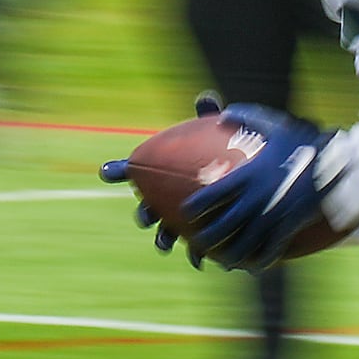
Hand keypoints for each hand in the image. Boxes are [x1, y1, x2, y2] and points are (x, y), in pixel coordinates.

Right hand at [100, 95, 221, 258]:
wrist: (253, 185)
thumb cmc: (229, 156)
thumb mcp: (220, 134)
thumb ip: (209, 117)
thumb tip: (206, 97)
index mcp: (164, 175)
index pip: (137, 172)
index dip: (118, 170)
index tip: (105, 171)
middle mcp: (167, 200)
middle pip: (147, 208)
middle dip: (143, 215)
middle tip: (144, 216)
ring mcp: (182, 220)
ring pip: (166, 233)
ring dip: (163, 240)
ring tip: (164, 245)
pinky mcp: (201, 237)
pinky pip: (195, 249)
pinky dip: (195, 255)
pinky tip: (200, 261)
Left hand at [182, 102, 334, 272]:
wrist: (339, 162)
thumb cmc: (306, 142)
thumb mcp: (277, 125)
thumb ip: (248, 117)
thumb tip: (224, 113)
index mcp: (248, 176)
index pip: (211, 196)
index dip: (194, 207)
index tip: (185, 212)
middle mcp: (256, 199)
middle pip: (221, 226)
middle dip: (205, 238)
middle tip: (196, 241)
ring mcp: (273, 216)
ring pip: (243, 245)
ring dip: (228, 255)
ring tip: (220, 260)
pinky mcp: (289, 228)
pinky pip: (270, 251)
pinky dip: (259, 261)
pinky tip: (252, 267)